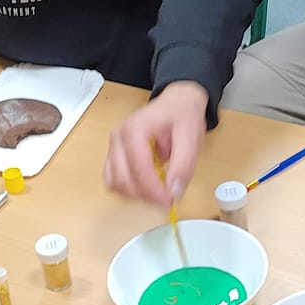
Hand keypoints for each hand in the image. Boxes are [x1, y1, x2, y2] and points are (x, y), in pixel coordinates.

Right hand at [103, 81, 208, 203]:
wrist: (176, 103)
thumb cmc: (181, 116)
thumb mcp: (191, 137)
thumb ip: (183, 165)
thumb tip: (174, 192)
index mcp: (135, 129)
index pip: (138, 168)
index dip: (152, 190)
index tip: (168, 201)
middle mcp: (118, 137)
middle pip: (122, 178)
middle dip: (144, 195)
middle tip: (166, 200)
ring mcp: (113, 146)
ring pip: (114, 183)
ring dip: (134, 195)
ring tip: (156, 192)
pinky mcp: (113, 155)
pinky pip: (113, 180)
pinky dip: (127, 190)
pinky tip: (145, 188)